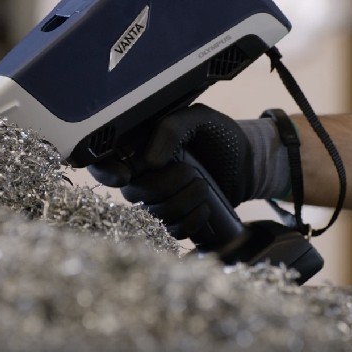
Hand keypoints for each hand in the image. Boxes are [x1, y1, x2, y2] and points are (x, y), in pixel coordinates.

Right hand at [88, 104, 290, 240]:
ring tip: (203, 185)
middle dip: (166, 186)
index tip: (127, 175)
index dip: (107, 172)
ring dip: (184, 202)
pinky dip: (192, 222)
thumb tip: (149, 161)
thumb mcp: (199, 118)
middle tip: (192, 172)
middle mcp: (140, 175)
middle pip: (133, 194)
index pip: (103, 163)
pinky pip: (172, 232)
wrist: (248, 162)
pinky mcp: (173, 221)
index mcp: (138, 146)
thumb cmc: (219, 135)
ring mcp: (156, 201)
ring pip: (154, 215)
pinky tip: (205, 208)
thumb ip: (172, 128)